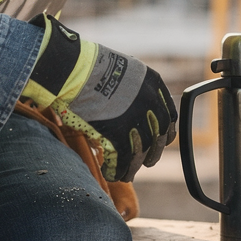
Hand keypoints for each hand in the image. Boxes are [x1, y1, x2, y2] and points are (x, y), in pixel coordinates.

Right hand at [22, 15, 174, 182]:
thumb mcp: (122, 70)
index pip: (168, 116)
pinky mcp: (118, 134)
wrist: (71, 68)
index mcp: (152, 83)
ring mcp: (135, 118)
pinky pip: (122, 159)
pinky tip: (110, 173)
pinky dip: (117, 170)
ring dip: (133, 166)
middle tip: (146, 163)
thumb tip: (131, 108)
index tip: (159, 142)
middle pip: (159, 136)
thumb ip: (133, 90)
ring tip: (125, 174)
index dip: (164, 133)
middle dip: (153, 152)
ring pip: (141, 151)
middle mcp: (150, 101)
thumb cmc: (88, 67)